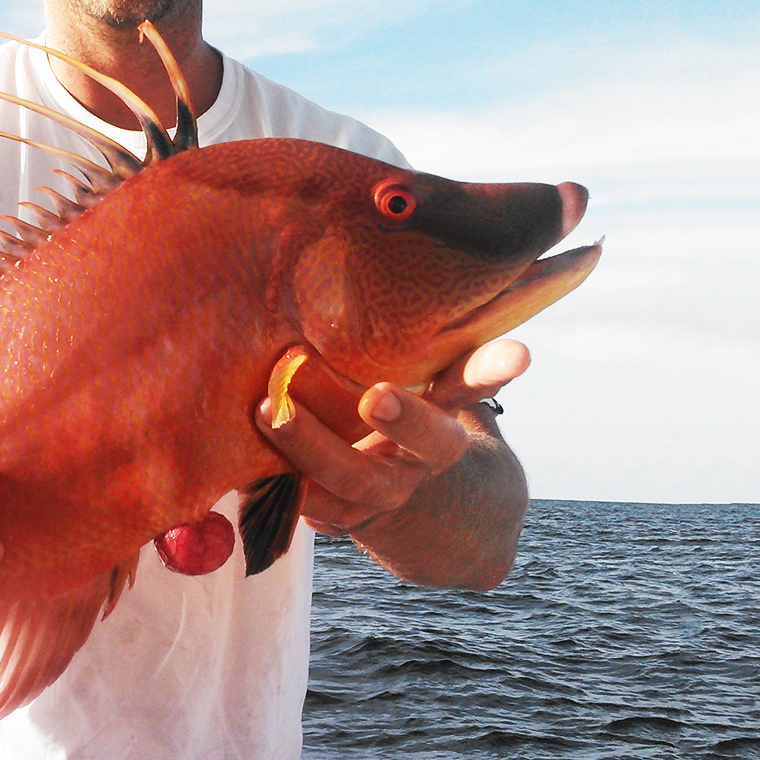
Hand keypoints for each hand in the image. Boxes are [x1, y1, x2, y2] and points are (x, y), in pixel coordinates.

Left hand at [257, 339, 529, 536]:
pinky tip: (240, 459)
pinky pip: (307, 504)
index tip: (519, 354)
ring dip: (311, 446)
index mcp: (446, 412)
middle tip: (377, 396)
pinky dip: (272, 481)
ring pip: (354, 478)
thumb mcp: (412, 374)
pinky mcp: (337, 516)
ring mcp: (381, 491)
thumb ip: (417, 336)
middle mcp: (421, 456)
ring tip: (270, 409)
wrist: (398, 499)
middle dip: (405, 419)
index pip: (475, 384)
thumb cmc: (392, 407)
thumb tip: (423, 244)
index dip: (494, 370)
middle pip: (429, 442)